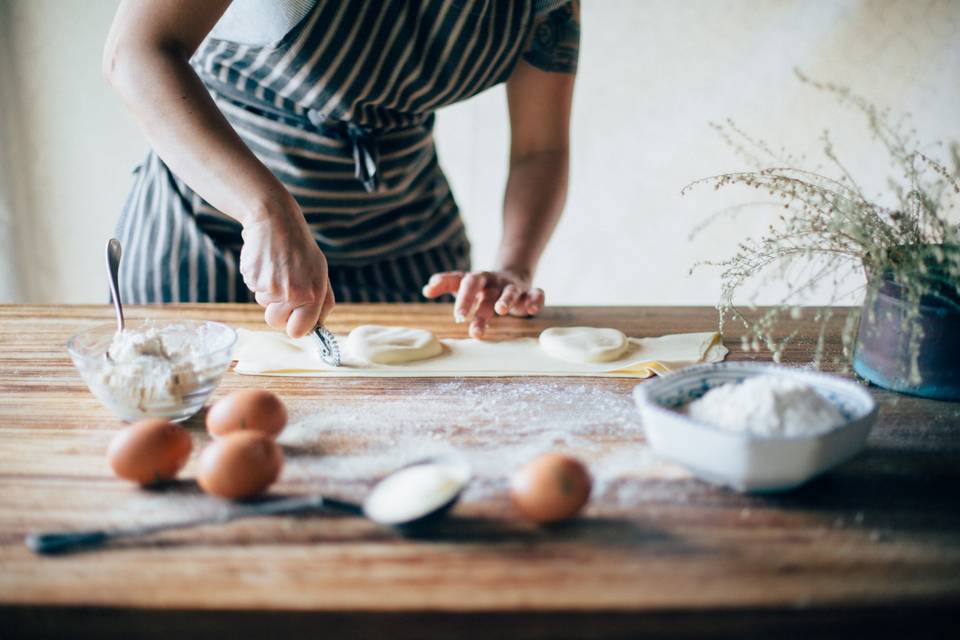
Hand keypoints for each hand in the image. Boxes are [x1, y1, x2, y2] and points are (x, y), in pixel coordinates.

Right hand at [239, 201, 334, 337]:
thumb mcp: (320, 272)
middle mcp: (292, 293)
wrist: (276, 221)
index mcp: (313, 294)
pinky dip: (258, 278)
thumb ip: (322, 301)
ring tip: (277, 268)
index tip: (293, 320)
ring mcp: (271, 287)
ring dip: (268, 290)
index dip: (293, 326)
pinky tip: (266, 262)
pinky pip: (254, 289)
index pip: (298, 331)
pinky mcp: (253, 278)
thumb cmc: (301, 249)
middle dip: (276, 310)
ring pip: (263, 304)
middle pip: (275, 322)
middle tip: (283, 288)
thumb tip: (318, 326)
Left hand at [422, 268, 544, 338]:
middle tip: (475, 331)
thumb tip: (426, 290)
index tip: (458, 317)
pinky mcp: (530, 292)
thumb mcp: (462, 282)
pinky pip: (536, 293)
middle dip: (482, 312)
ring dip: (507, 300)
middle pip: (488, 295)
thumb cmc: (481, 285)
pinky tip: (531, 310)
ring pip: (511, 292)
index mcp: (479, 278)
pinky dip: (535, 300)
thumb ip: (445, 283)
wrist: (511, 275)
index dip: (464, 299)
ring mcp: (514, 287)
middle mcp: (496, 282)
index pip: (469, 284)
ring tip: (502, 312)